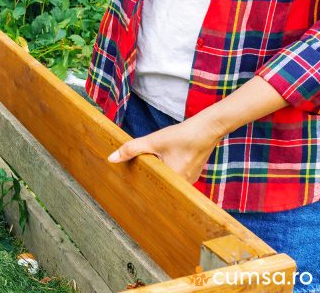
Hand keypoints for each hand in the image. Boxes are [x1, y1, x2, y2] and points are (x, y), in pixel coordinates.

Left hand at [107, 114, 225, 182]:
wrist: (207, 129)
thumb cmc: (182, 136)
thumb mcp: (152, 141)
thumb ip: (131, 149)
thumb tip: (112, 158)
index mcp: (173, 181)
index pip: (152, 191)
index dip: (140, 189)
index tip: (129, 191)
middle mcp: (183, 185)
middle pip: (159, 185)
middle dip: (148, 181)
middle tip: (132, 182)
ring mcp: (190, 180)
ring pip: (168, 180)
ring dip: (158, 174)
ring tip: (145, 171)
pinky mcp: (192, 173)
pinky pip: (176, 175)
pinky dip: (168, 169)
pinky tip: (161, 163)